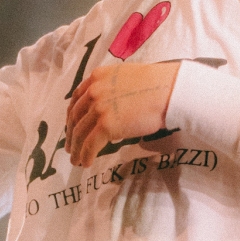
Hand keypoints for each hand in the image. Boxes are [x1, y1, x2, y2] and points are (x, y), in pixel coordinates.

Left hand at [65, 62, 180, 166]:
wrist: (168, 91)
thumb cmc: (156, 85)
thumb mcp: (125, 78)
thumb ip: (111, 88)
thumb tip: (109, 108)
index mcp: (97, 77)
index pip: (77, 99)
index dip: (72, 116)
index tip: (71, 127)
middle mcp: (94, 91)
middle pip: (75, 117)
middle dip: (71, 135)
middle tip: (71, 148)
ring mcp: (99, 108)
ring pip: (80, 133)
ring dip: (76, 149)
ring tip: (76, 160)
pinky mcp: (106, 125)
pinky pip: (90, 144)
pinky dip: (85, 155)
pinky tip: (86, 163)